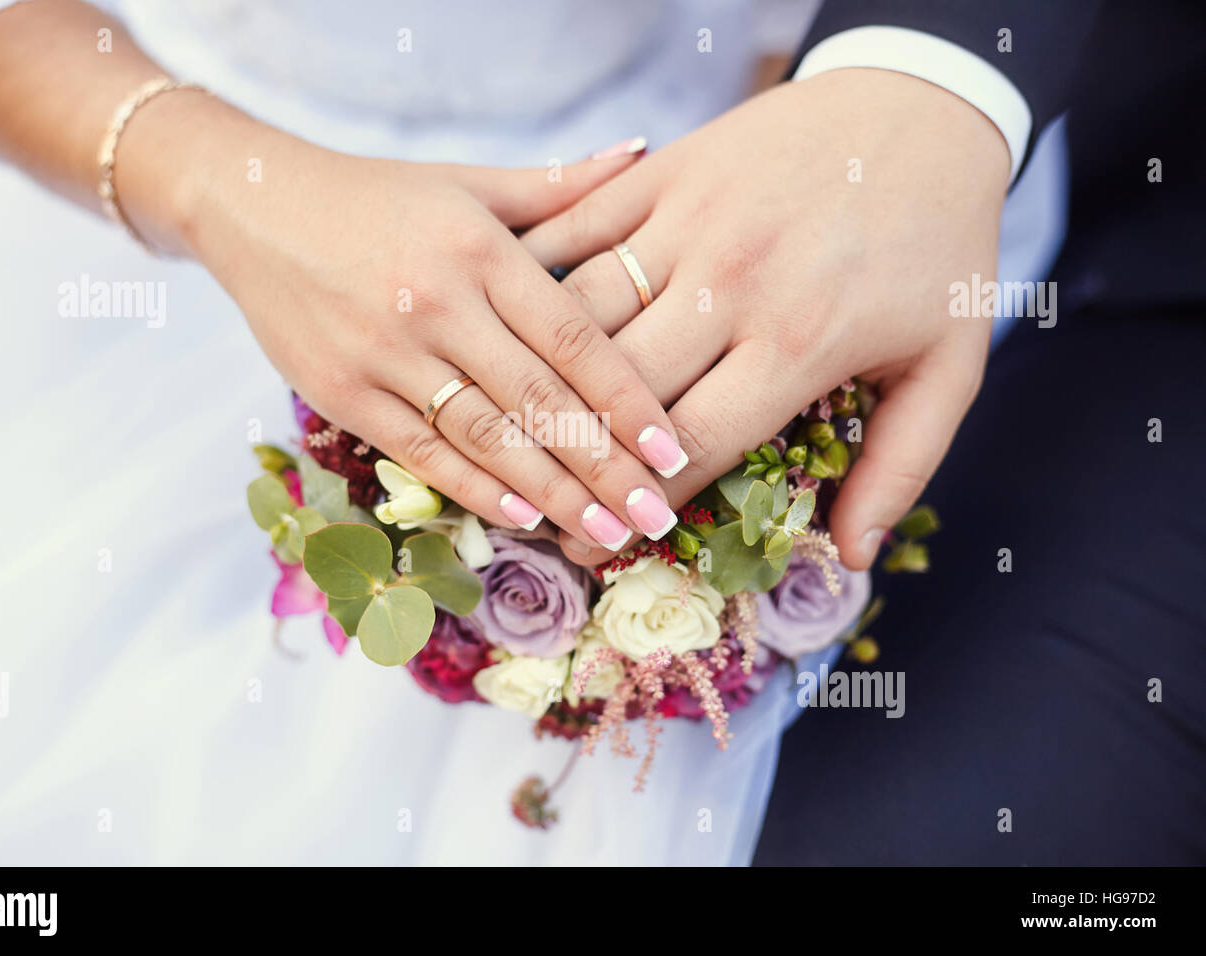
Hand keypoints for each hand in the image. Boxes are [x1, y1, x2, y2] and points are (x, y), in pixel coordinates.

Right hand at [155, 97, 686, 548]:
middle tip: (658, 517)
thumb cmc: (378, 198)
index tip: (675, 448)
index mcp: (480, 249)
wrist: (253, 204)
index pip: (574, 336)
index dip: (628, 399)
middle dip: (605, 466)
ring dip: (553, 493)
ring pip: (486, 436)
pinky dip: (474, 487)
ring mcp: (385, 351)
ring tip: (608, 535)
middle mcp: (437, 302)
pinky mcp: (341, 391)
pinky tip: (525, 518)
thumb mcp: (469, 183)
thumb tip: (644, 149)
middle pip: (539, 400)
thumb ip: (559, 186)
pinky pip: (420, 450)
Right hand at [521, 69, 1009, 567]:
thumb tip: (855, 554)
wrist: (920, 105)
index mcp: (798, 341)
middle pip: (620, 393)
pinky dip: (533, 284)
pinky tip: (514, 332)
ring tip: (522, 436)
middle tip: (549, 508)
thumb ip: (902, 465)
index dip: (635, 510)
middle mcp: (731, 283)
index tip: (596, 550)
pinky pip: (573, 234)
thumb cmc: (935, 245)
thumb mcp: (948, 364)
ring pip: (578, 317)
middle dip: (576, 466)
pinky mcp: (659, 173)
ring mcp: (687, 219)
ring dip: (541, 381)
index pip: (692, 448)